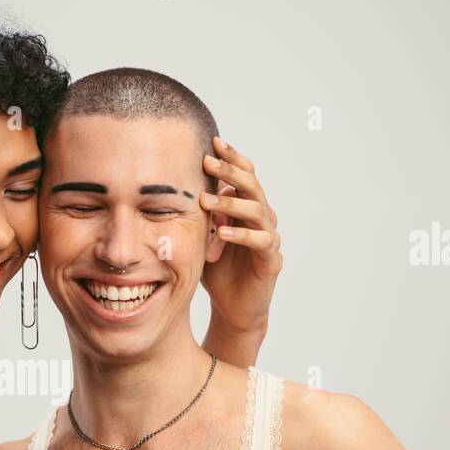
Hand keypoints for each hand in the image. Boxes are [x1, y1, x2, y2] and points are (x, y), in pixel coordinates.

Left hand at [198, 137, 282, 336]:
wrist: (234, 307)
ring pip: (258, 210)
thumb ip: (199, 213)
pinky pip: (261, 242)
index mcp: (246, 208)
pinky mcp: (271, 260)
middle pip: (252, 186)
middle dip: (230, 172)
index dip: (231, 158)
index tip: (212, 142)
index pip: (244, 175)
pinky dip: (241, 235)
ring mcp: (269, 238)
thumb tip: (178, 186)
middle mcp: (262, 218)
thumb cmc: (218, 270)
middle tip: (208, 162)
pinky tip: (222, 233)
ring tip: (208, 201)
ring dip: (231, 203)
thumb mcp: (202, 236)